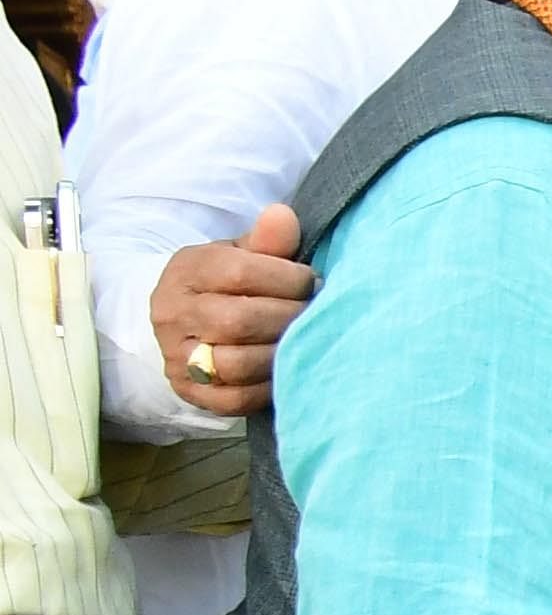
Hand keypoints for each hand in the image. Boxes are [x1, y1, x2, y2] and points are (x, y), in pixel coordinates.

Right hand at [148, 207, 315, 415]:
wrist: (184, 321)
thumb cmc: (227, 283)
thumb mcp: (241, 254)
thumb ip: (265, 240)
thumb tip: (283, 216)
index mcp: (187, 271)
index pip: (240, 273)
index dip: (288, 279)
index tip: (312, 282)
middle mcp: (173, 314)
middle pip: (239, 321)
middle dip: (289, 318)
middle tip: (316, 315)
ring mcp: (176, 356)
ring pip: (237, 363)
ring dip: (283, 354)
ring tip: (305, 342)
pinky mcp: (189, 391)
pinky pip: (235, 398)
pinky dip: (268, 387)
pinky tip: (288, 371)